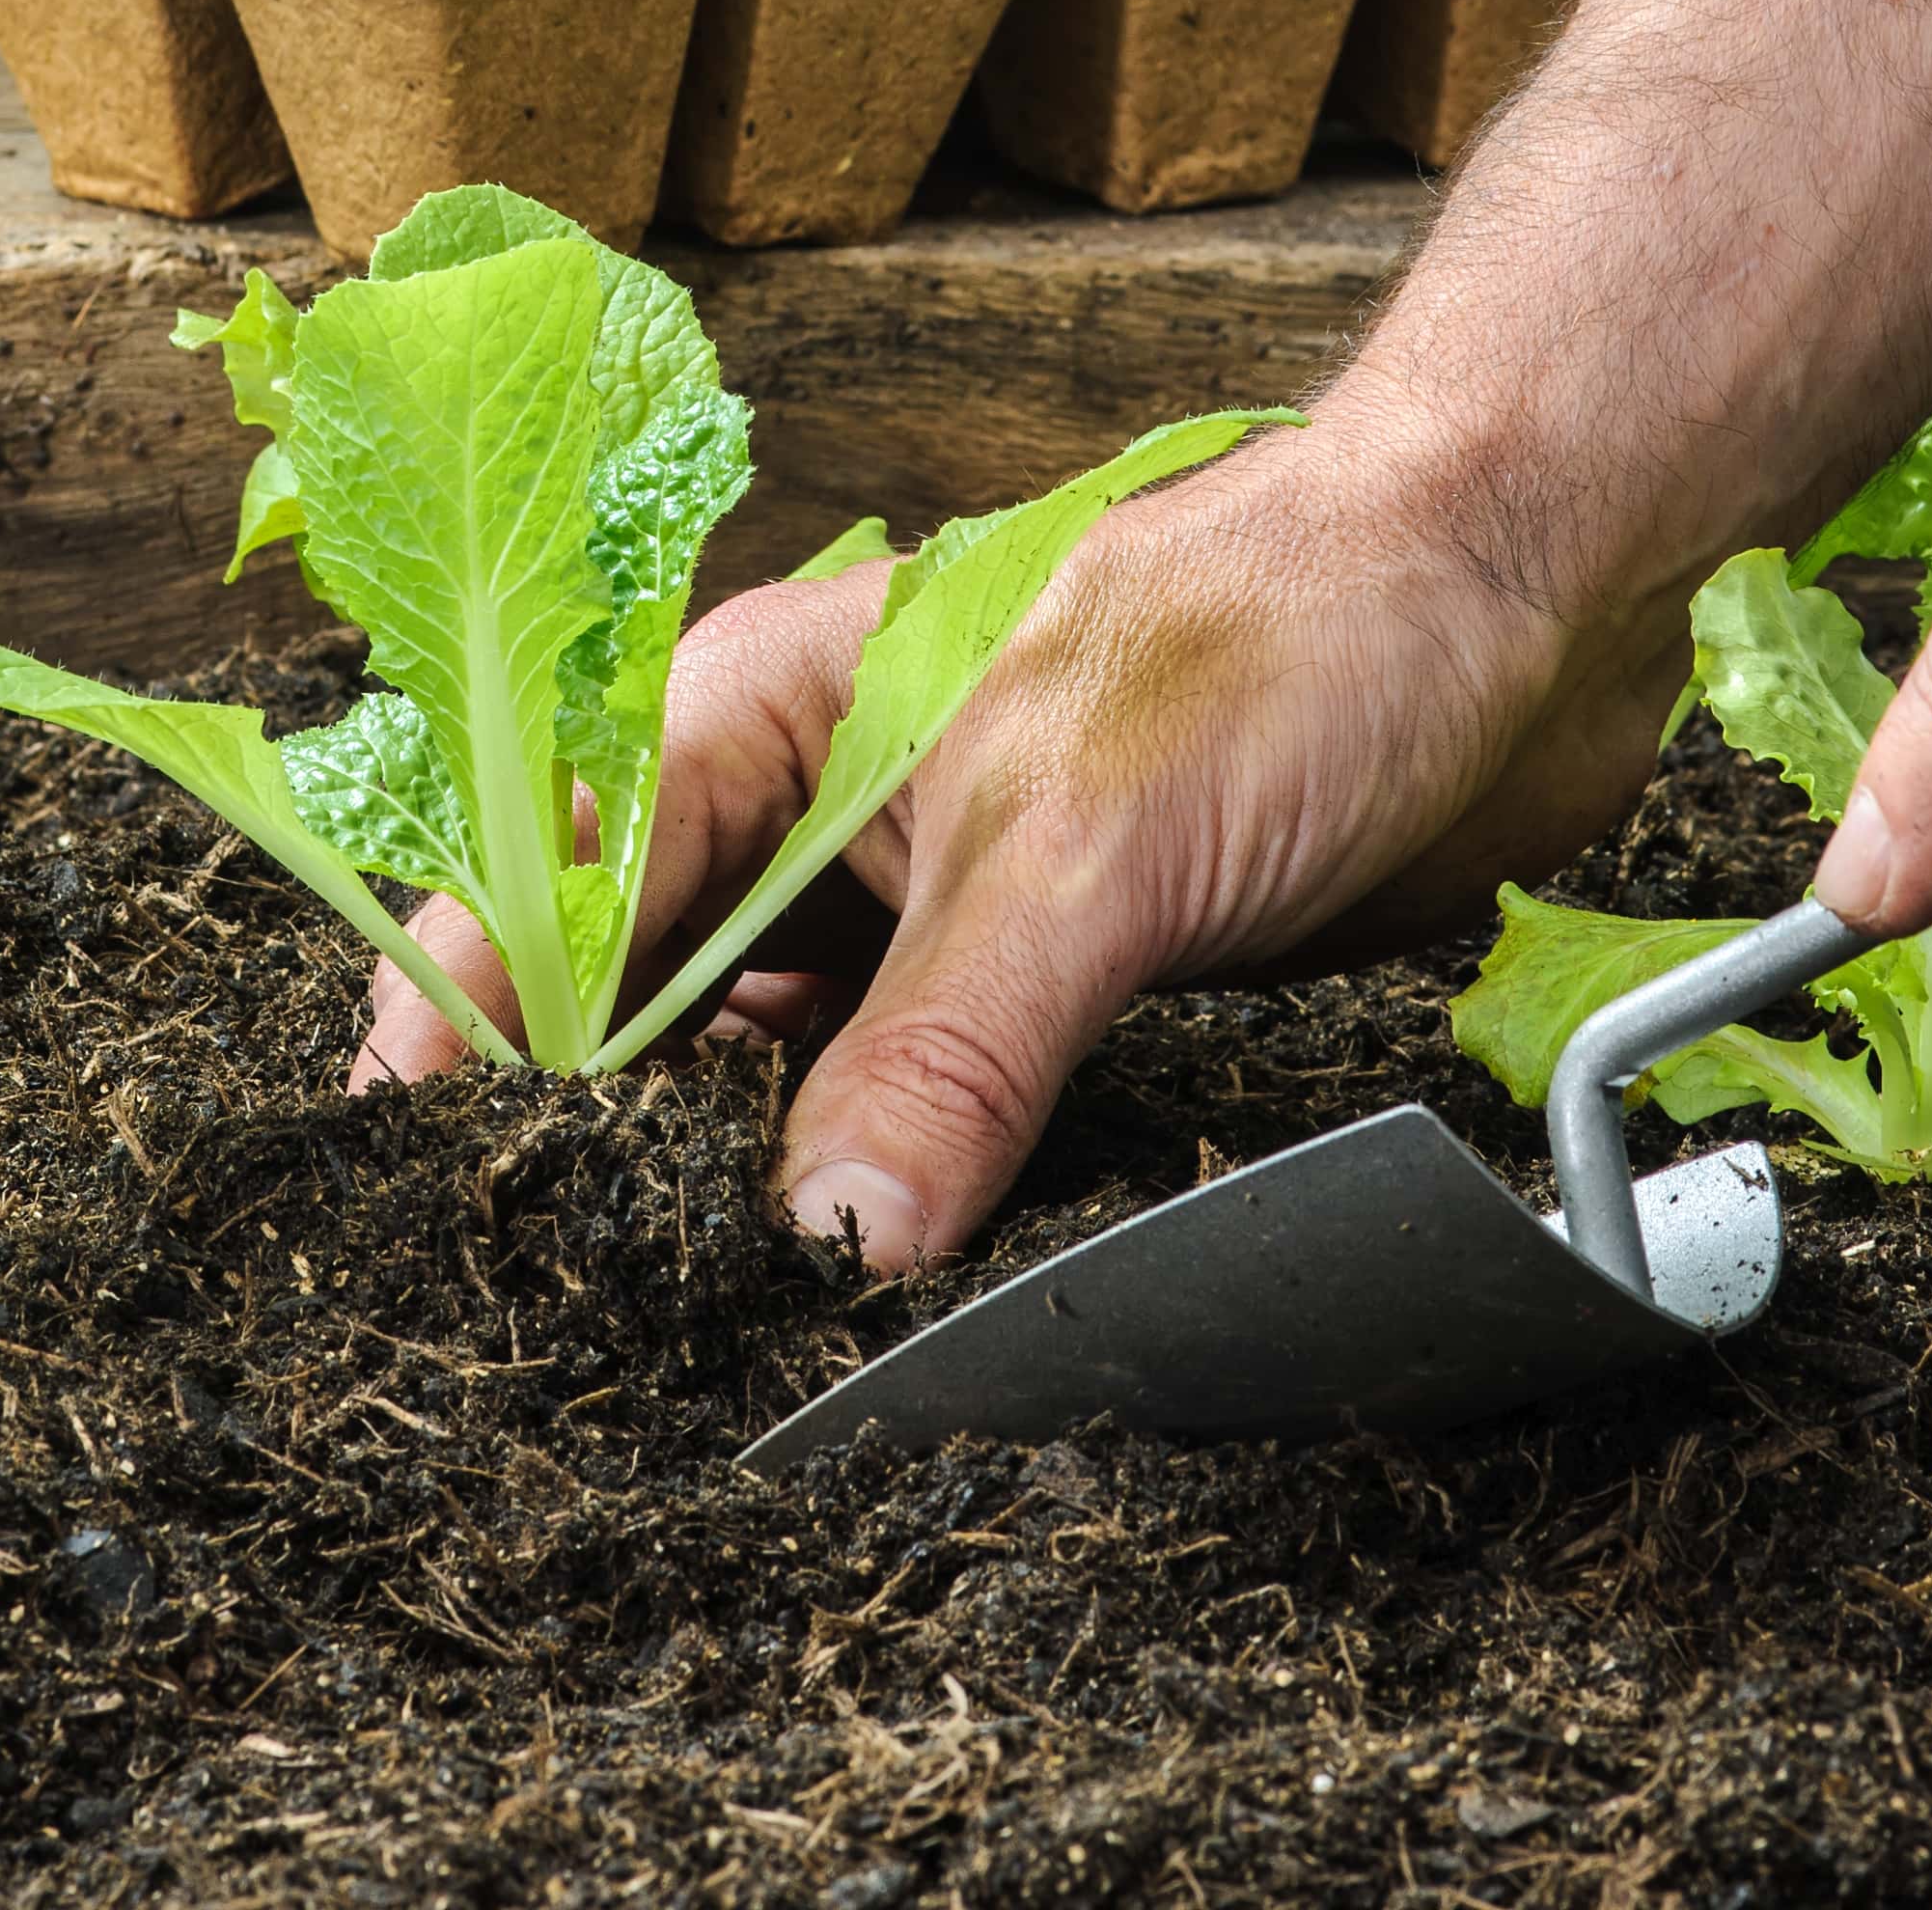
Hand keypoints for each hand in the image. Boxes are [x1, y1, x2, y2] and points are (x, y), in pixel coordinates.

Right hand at [353, 407, 1685, 1275]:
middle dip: (606, 1145)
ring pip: (781, 1076)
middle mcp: (818, 814)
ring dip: (758, 1191)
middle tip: (578, 1310)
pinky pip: (923, 1118)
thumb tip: (824, 1247)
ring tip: (711, 1337)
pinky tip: (886, 1299)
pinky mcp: (1043, 983)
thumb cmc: (1288, 625)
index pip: (552, 888)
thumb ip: (946, 1050)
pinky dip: (896, 1204)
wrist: (1515, 594)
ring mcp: (928, 904)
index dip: (469, 1032)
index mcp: (761, 717)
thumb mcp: (1085, 849)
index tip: (415, 1184)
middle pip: (645, 1004)